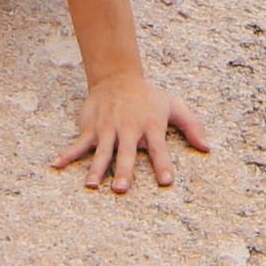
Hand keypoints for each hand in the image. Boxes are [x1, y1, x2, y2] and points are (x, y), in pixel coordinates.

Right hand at [50, 71, 208, 193]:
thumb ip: (192, 126)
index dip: (163, 164)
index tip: (167, 181)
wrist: (118, 77)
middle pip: (126, 153)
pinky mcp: (91, 128)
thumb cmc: (149, 97)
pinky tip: (56, 165)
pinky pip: (79, 144)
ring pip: (102, 152)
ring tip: (92, 185)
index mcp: (150, 126)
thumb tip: (208, 148)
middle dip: (124, 171)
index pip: (159, 148)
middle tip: (121, 189)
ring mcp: (108, 129)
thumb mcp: (174, 106)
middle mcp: (128, 129)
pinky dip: (67, 154)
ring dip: (96, 168)